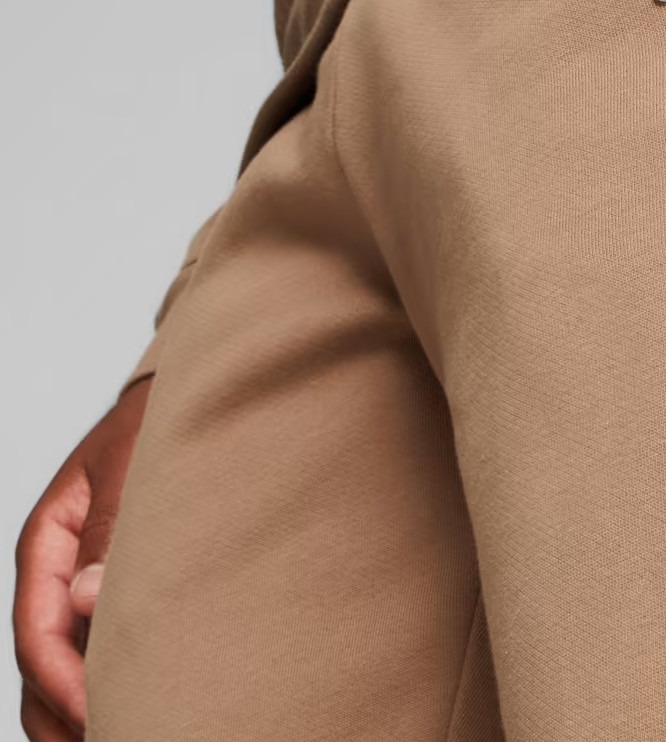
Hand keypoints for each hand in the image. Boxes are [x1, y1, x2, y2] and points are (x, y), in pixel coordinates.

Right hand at [14, 377, 150, 740]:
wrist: (189, 396)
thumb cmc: (156, 423)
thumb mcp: (131, 463)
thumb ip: (111, 527)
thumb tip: (86, 597)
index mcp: (47, 541)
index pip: (38, 630)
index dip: (64, 684)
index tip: (100, 716)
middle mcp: (55, 572)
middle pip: (38, 666)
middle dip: (64, 717)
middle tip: (110, 741)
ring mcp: (78, 587)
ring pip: (58, 671)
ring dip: (76, 715)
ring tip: (120, 737)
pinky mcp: (110, 596)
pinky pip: (91, 654)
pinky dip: (100, 693)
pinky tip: (130, 712)